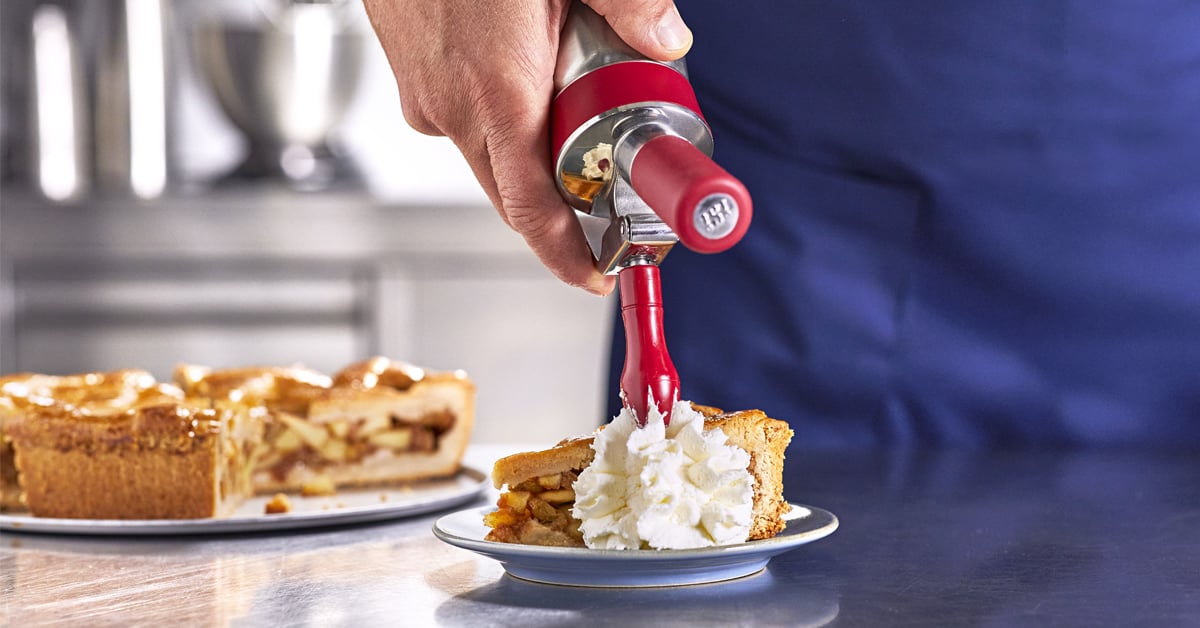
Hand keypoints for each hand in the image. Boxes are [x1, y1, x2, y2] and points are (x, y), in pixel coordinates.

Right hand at [363, 0, 691, 294]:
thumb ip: (628, 3)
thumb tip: (669, 41)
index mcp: (497, 94)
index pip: (532, 210)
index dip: (567, 255)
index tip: (598, 275)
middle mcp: (453, 109)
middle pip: (516, 193)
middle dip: (565, 209)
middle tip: (612, 203)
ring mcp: (424, 96)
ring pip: (490, 156)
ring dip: (534, 155)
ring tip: (576, 116)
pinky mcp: (411, 78)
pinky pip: (464, 121)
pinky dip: (501, 118)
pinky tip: (527, 74)